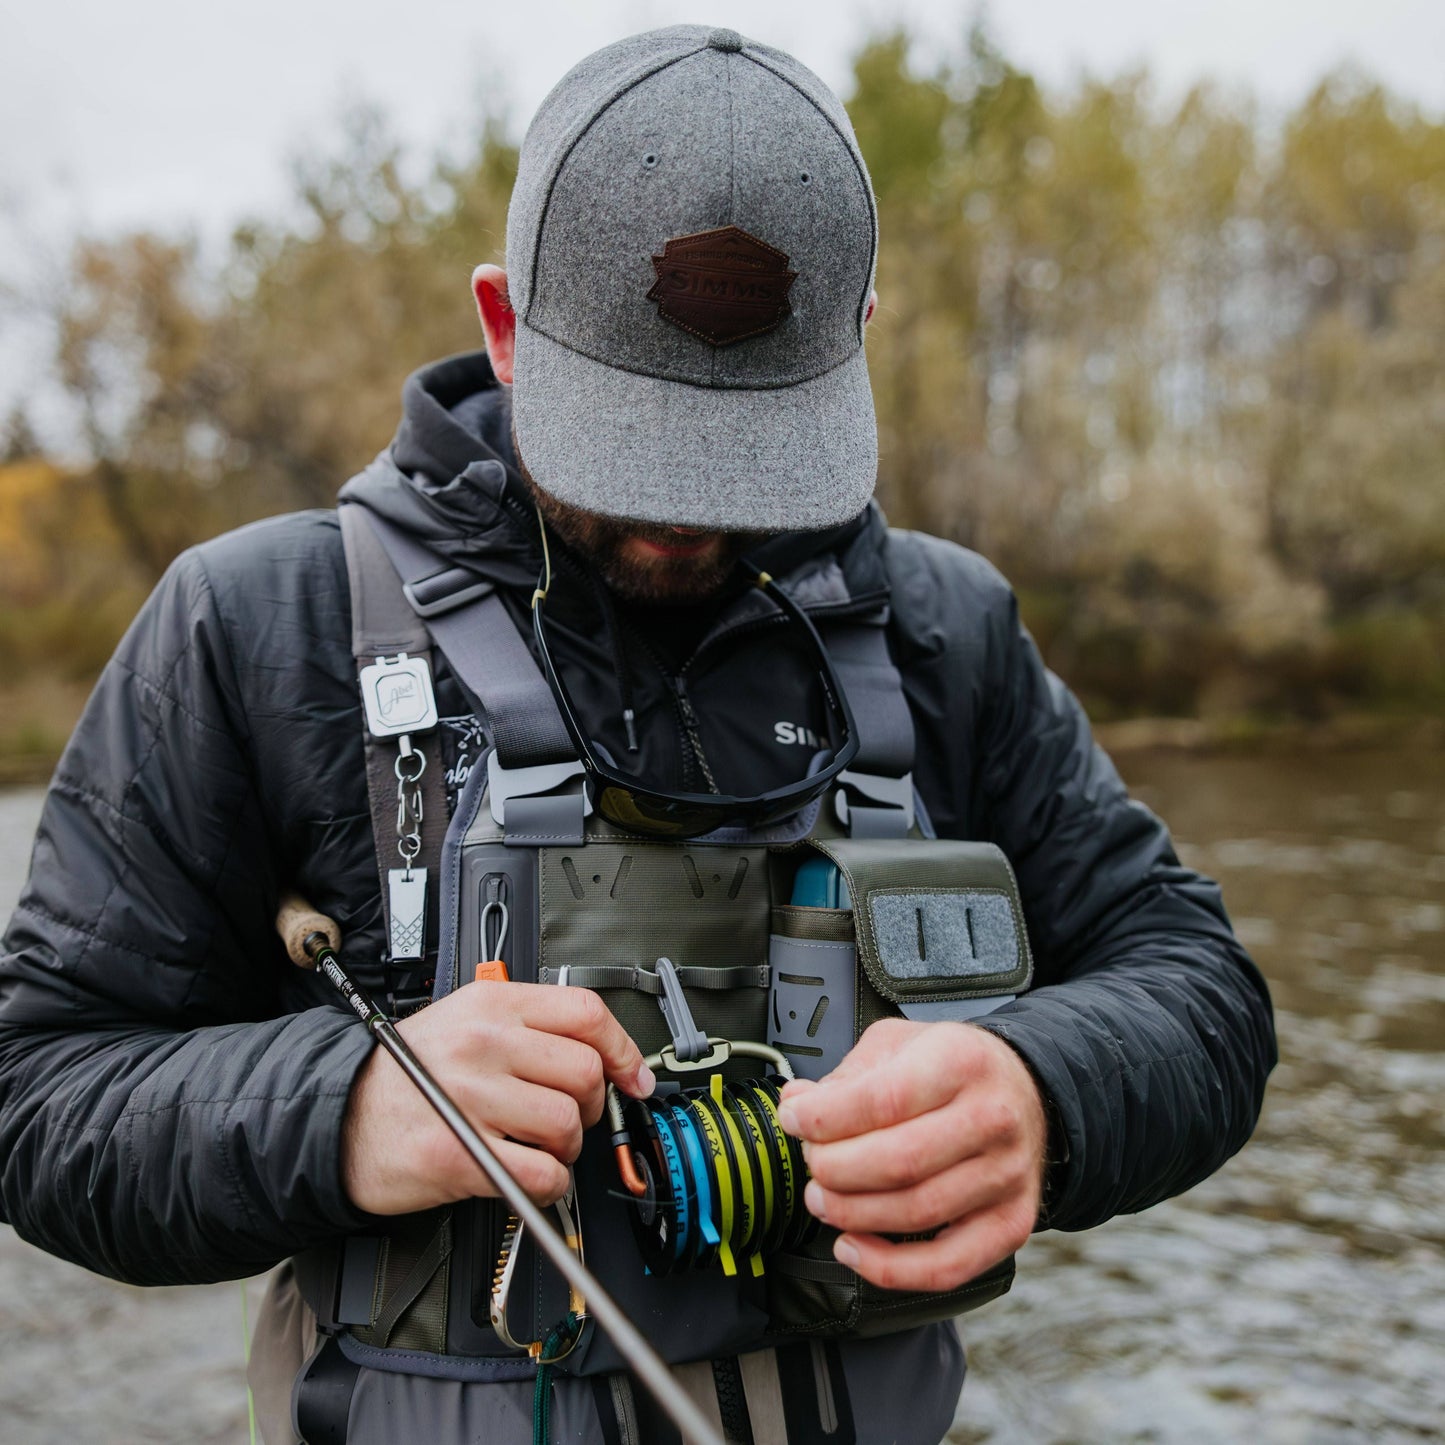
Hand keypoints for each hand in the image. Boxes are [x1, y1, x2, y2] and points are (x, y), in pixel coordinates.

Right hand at [341, 981, 653, 1214]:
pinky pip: (540, 1172)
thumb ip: (529, 1027)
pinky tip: (528, 1175)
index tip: (634, 1078)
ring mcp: (470, 1097)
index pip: (585, 1013)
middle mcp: (484, 1043)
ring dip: (567, 1147)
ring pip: (567, 1124)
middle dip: (592, 1105)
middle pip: (585, 1072)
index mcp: (492, 1002)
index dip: (623, 1050)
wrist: (335, 1114)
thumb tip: (603, 1054)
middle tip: (570, 1117)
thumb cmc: (406, 1071)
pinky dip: (548, 1183)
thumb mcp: (465, 1019)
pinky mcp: (457, 1154)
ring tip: (539, 1146)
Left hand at [777, 1019, 1045, 1291]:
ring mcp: (1004, 1176)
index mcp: (961, 1062)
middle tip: (812, 1162)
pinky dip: (889, 1268)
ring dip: (851, 1214)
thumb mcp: (901, 1043)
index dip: (825, 1117)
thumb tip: (798, 1101)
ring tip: (821, 1198)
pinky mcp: (1010, 1224)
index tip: (794, 1118)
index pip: (884, 1099)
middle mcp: (991, 1119)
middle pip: (898, 1161)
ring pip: (916, 1213)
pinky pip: (946, 1267)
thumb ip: (848, 1074)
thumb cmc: (954, 1068)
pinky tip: (852, 1247)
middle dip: (834, 1168)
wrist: (1027, 1091)